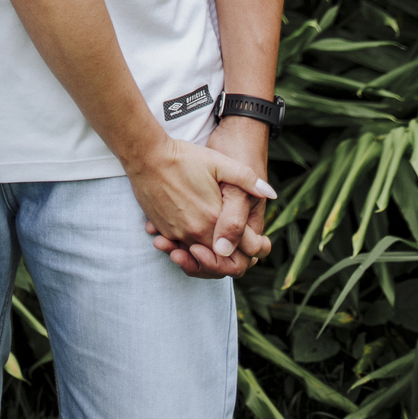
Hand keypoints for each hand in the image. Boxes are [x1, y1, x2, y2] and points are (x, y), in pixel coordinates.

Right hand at [147, 119, 272, 278]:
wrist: (147, 156)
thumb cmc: (184, 157)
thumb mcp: (219, 162)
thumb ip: (247, 179)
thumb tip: (271, 193)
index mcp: (215, 219)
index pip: (242, 251)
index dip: (254, 250)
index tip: (257, 243)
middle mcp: (197, 233)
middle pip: (221, 262)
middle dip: (231, 259)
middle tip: (236, 247)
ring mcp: (178, 234)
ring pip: (199, 259)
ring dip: (207, 256)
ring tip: (214, 245)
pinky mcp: (164, 231)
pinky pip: (181, 250)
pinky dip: (188, 248)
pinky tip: (194, 235)